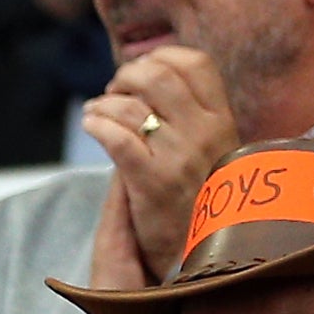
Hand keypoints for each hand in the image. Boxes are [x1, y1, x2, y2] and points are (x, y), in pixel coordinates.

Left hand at [81, 41, 242, 283]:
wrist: (206, 255)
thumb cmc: (199, 199)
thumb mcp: (210, 150)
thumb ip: (188, 116)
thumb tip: (149, 78)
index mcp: (223, 119)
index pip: (196, 63)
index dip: (161, 57)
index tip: (142, 72)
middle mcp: (206, 132)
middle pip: (158, 74)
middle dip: (125, 78)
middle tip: (113, 94)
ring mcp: (181, 157)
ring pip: (131, 106)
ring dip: (102, 104)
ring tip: (96, 114)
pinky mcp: (153, 183)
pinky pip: (118, 139)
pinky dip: (97, 125)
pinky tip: (90, 126)